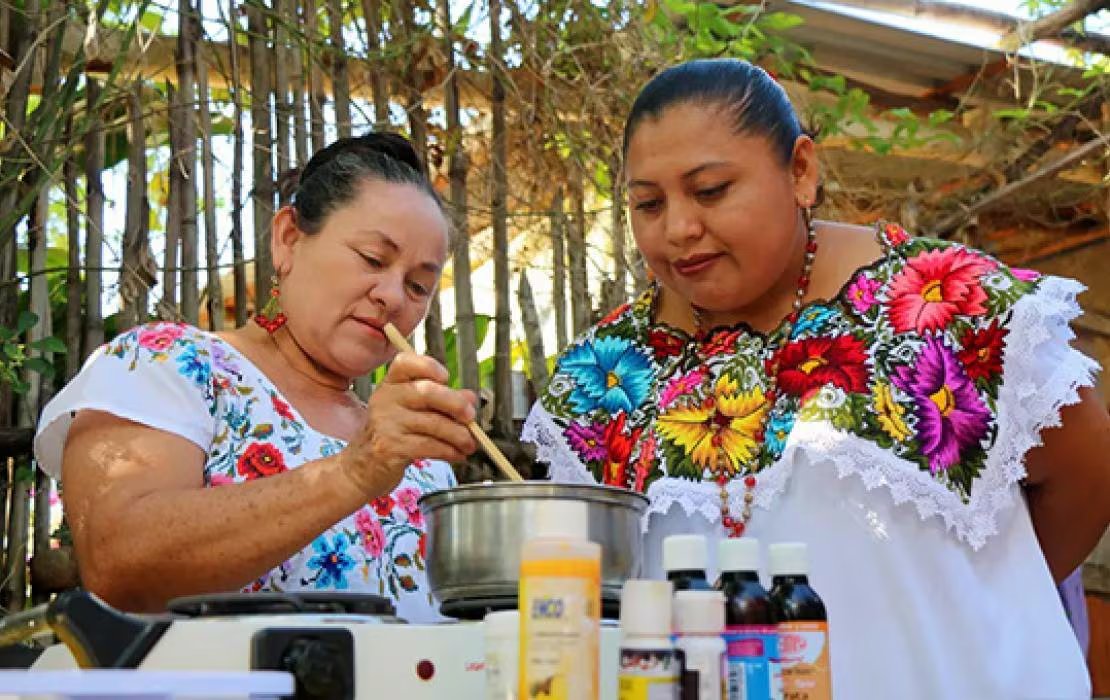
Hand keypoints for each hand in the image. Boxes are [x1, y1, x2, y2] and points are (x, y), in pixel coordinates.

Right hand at [340, 352, 476, 497]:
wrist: (364, 467)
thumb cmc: (394, 434)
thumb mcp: (416, 412)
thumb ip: (444, 401)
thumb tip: (470, 398)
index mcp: (391, 383)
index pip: (406, 362)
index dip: (429, 366)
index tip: (446, 377)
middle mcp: (386, 399)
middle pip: (427, 392)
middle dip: (456, 405)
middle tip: (471, 418)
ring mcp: (386, 423)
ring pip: (433, 423)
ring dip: (459, 435)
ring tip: (469, 443)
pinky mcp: (390, 447)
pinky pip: (429, 445)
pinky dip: (449, 451)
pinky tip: (456, 454)